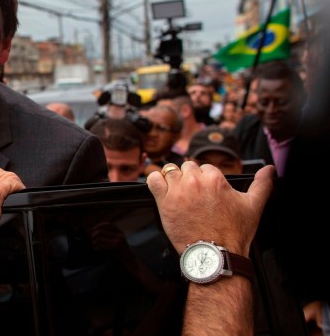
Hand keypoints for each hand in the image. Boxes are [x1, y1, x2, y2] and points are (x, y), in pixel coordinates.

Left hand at [146, 161, 273, 255]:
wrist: (215, 255)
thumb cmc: (234, 233)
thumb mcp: (254, 206)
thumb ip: (262, 184)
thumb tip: (271, 169)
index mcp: (215, 179)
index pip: (205, 167)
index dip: (206, 180)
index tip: (207, 193)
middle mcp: (195, 181)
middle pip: (187, 168)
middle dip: (191, 179)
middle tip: (194, 197)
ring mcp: (178, 190)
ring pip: (170, 171)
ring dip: (174, 180)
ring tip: (179, 194)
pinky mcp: (163, 201)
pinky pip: (153, 179)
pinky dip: (155, 180)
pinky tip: (161, 189)